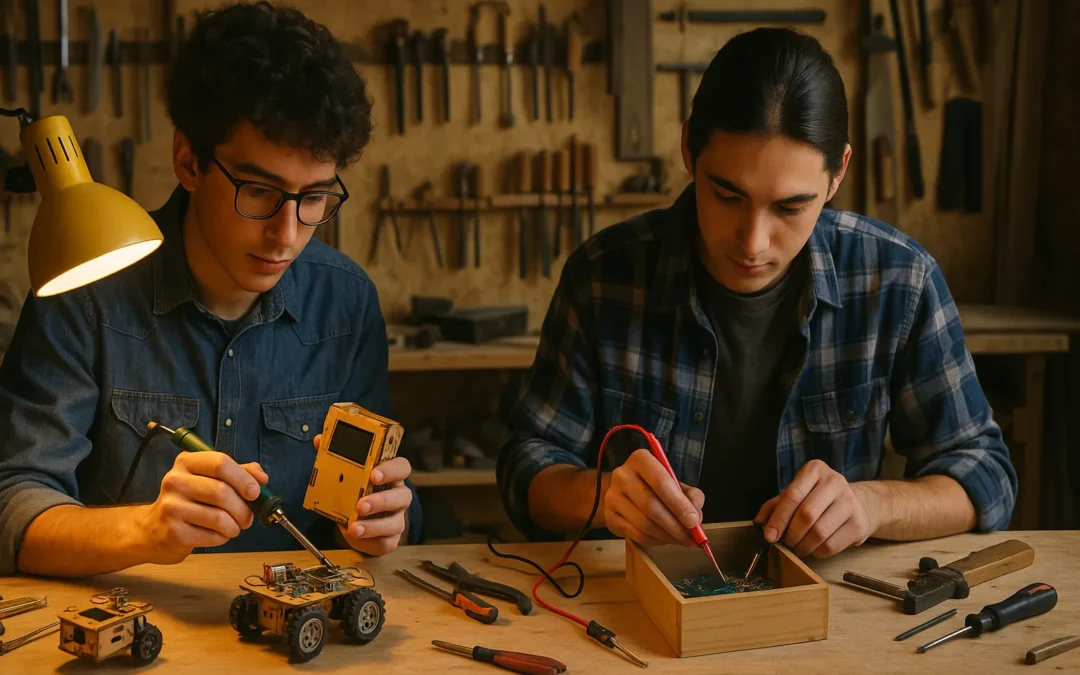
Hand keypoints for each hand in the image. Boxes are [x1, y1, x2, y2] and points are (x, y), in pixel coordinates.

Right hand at [138, 451, 267, 563]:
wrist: (154, 529)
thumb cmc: (190, 501)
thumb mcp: (210, 478)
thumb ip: (239, 473)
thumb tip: (262, 478)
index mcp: (187, 462)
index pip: (220, 463)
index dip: (243, 478)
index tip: (255, 492)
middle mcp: (175, 481)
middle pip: (222, 492)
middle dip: (243, 508)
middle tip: (248, 518)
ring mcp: (171, 507)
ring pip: (219, 517)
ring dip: (235, 526)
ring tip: (233, 527)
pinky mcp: (173, 532)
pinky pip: (212, 535)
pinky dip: (222, 537)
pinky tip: (217, 535)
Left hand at [313, 434, 412, 555]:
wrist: (355, 521)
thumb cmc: (355, 492)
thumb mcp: (346, 474)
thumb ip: (335, 456)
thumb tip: (319, 440)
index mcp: (390, 476)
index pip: (402, 467)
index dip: (391, 470)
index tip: (374, 474)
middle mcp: (398, 496)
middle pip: (402, 496)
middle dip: (381, 501)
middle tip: (360, 505)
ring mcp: (397, 518)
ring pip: (396, 522)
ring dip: (375, 525)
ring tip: (354, 527)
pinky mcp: (390, 538)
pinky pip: (387, 542)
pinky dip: (371, 541)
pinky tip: (357, 537)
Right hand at [604, 448, 704, 546]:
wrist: (626, 492)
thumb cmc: (656, 486)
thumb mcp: (677, 484)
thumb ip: (691, 497)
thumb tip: (695, 518)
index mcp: (641, 459)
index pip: (660, 481)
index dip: (679, 504)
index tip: (693, 521)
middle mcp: (622, 475)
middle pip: (650, 505)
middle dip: (674, 525)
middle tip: (690, 538)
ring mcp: (612, 496)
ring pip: (643, 523)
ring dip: (665, 535)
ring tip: (679, 539)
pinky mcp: (609, 516)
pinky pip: (635, 534)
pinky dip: (654, 540)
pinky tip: (664, 538)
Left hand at [755, 459, 873, 558]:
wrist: (856, 503)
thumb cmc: (816, 498)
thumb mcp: (795, 494)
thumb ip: (774, 505)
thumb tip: (759, 522)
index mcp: (815, 470)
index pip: (792, 495)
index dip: (778, 518)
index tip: (769, 536)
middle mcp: (835, 481)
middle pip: (806, 515)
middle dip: (791, 534)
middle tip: (785, 543)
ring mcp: (850, 502)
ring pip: (819, 532)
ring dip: (803, 546)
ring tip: (797, 548)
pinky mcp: (859, 523)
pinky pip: (832, 545)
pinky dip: (817, 552)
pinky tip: (813, 549)